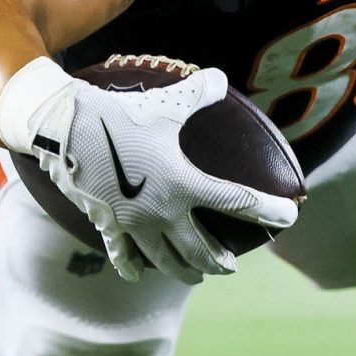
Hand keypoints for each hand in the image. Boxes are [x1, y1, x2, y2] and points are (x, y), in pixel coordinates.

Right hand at [16, 66, 299, 282]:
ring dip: (186, 270)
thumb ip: (198, 93)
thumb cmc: (119, 116)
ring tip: (197, 276)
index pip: (238, 202)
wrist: (65, 130)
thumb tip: (221, 79)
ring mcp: (134, 224)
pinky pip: (124, 255)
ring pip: (167, 260)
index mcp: (184, 183)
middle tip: (232, 265)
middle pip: (202, 248)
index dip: (268, 210)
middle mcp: (163, 212)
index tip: (290, 217)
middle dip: (220, 260)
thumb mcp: (165, 103)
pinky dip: (135, 266)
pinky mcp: (107, 226)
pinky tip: (141, 273)